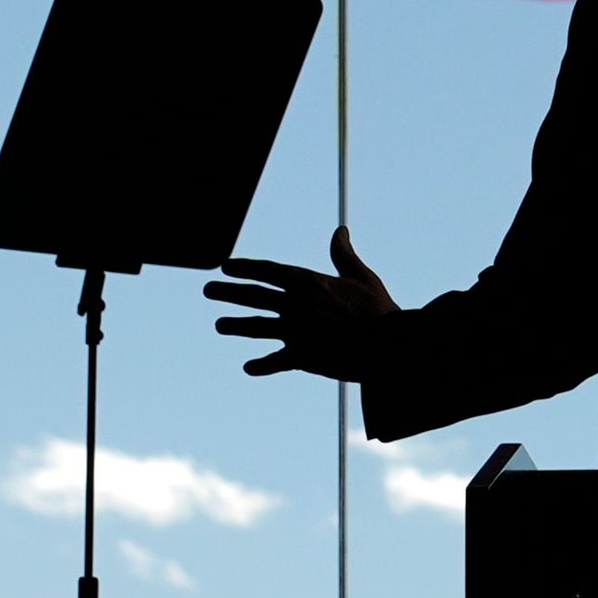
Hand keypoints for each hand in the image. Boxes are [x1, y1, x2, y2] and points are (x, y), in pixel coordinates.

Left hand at [205, 227, 397, 380]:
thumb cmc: (379, 309)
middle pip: (253, 296)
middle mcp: (296, 305)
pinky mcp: (303, 357)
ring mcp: (296, 332)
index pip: (267, 270)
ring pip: (257, 326)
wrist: (389, 345)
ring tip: (219, 325)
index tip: (226, 266)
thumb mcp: (361, 277)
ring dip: (235, 325)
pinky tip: (248, 367)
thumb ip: (343, 255)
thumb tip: (340, 230)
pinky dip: (261, 365)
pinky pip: (276, 361)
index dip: (244, 267)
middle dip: (227, 292)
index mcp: (308, 282)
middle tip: (208, 290)